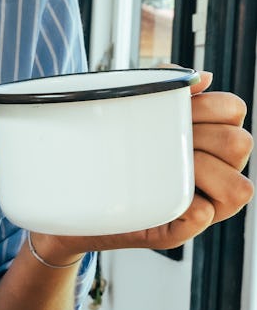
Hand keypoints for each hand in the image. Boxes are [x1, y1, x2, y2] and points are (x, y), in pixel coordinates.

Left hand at [34, 71, 253, 259]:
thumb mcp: (131, 115)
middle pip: (239, 143)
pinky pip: (201, 216)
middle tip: (161, 141)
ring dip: (202, 169)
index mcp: (211, 140)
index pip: (234, 110)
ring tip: (164, 167)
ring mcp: (203, 206)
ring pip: (238, 187)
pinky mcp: (177, 231)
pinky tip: (164, 197)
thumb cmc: (109, 155)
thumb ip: (164, 90)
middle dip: (200, 135)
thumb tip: (202, 78)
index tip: (175, 110)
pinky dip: (188, 206)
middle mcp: (218, 173)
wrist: (71, 200)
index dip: (208, 104)